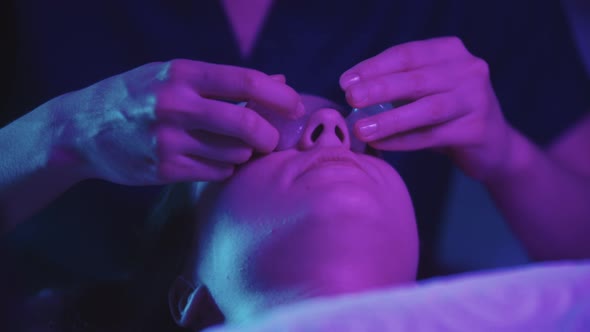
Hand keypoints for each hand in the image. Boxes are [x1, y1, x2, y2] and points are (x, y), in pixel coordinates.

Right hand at [48, 60, 302, 184]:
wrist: (81, 130)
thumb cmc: (136, 97)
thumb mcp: (174, 77)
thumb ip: (225, 81)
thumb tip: (278, 81)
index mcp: (182, 74)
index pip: (246, 81)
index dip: (280, 96)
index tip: (296, 106)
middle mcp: (176, 105)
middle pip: (247, 123)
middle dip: (270, 134)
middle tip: (271, 138)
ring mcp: (168, 140)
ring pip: (234, 153)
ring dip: (244, 152)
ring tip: (232, 146)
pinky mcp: (164, 170)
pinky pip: (216, 172)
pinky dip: (224, 167)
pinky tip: (211, 159)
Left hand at [339, 37, 512, 180]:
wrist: (493, 144)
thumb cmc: (447, 114)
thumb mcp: (426, 90)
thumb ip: (397, 84)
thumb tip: (352, 90)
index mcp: (450, 51)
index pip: (407, 54)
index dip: (373, 67)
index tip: (345, 82)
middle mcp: (469, 69)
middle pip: (416, 78)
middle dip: (379, 88)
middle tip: (351, 99)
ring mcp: (477, 99)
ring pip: (426, 108)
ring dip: (390, 119)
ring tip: (361, 129)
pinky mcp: (477, 129)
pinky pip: (433, 136)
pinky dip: (403, 140)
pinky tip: (381, 144)